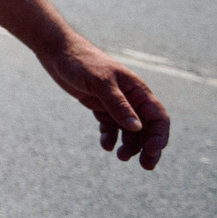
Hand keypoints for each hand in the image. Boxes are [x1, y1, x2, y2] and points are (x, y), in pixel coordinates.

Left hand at [35, 34, 168, 169]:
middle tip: (146, 166)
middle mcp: (130, 98)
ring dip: (129, 145)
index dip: (159, 136)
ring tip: (120, 157)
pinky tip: (105, 145)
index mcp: (137, 90)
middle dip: (148, 147)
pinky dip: (110, 137)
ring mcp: (115, 103)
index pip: (158, 117)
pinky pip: (110, 126)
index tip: (151, 151)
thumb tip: (137, 128)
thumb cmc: (81, 62)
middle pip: (147, 127)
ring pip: (129, 130)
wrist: (57, 51)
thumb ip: (118, 105)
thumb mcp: (100, 83)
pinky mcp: (99, 105)